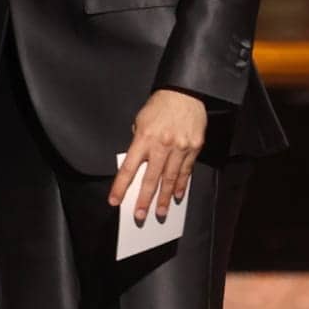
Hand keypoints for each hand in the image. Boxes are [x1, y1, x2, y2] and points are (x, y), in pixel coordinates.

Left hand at [109, 89, 205, 223]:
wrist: (185, 92)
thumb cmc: (160, 105)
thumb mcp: (141, 120)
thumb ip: (138, 141)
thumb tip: (137, 161)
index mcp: (144, 138)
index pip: (128, 169)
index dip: (121, 187)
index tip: (115, 201)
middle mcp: (161, 145)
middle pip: (150, 179)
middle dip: (144, 200)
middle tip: (140, 215)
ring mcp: (179, 148)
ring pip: (169, 179)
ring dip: (163, 198)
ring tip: (160, 211)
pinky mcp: (194, 148)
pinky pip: (186, 171)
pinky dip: (181, 185)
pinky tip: (176, 195)